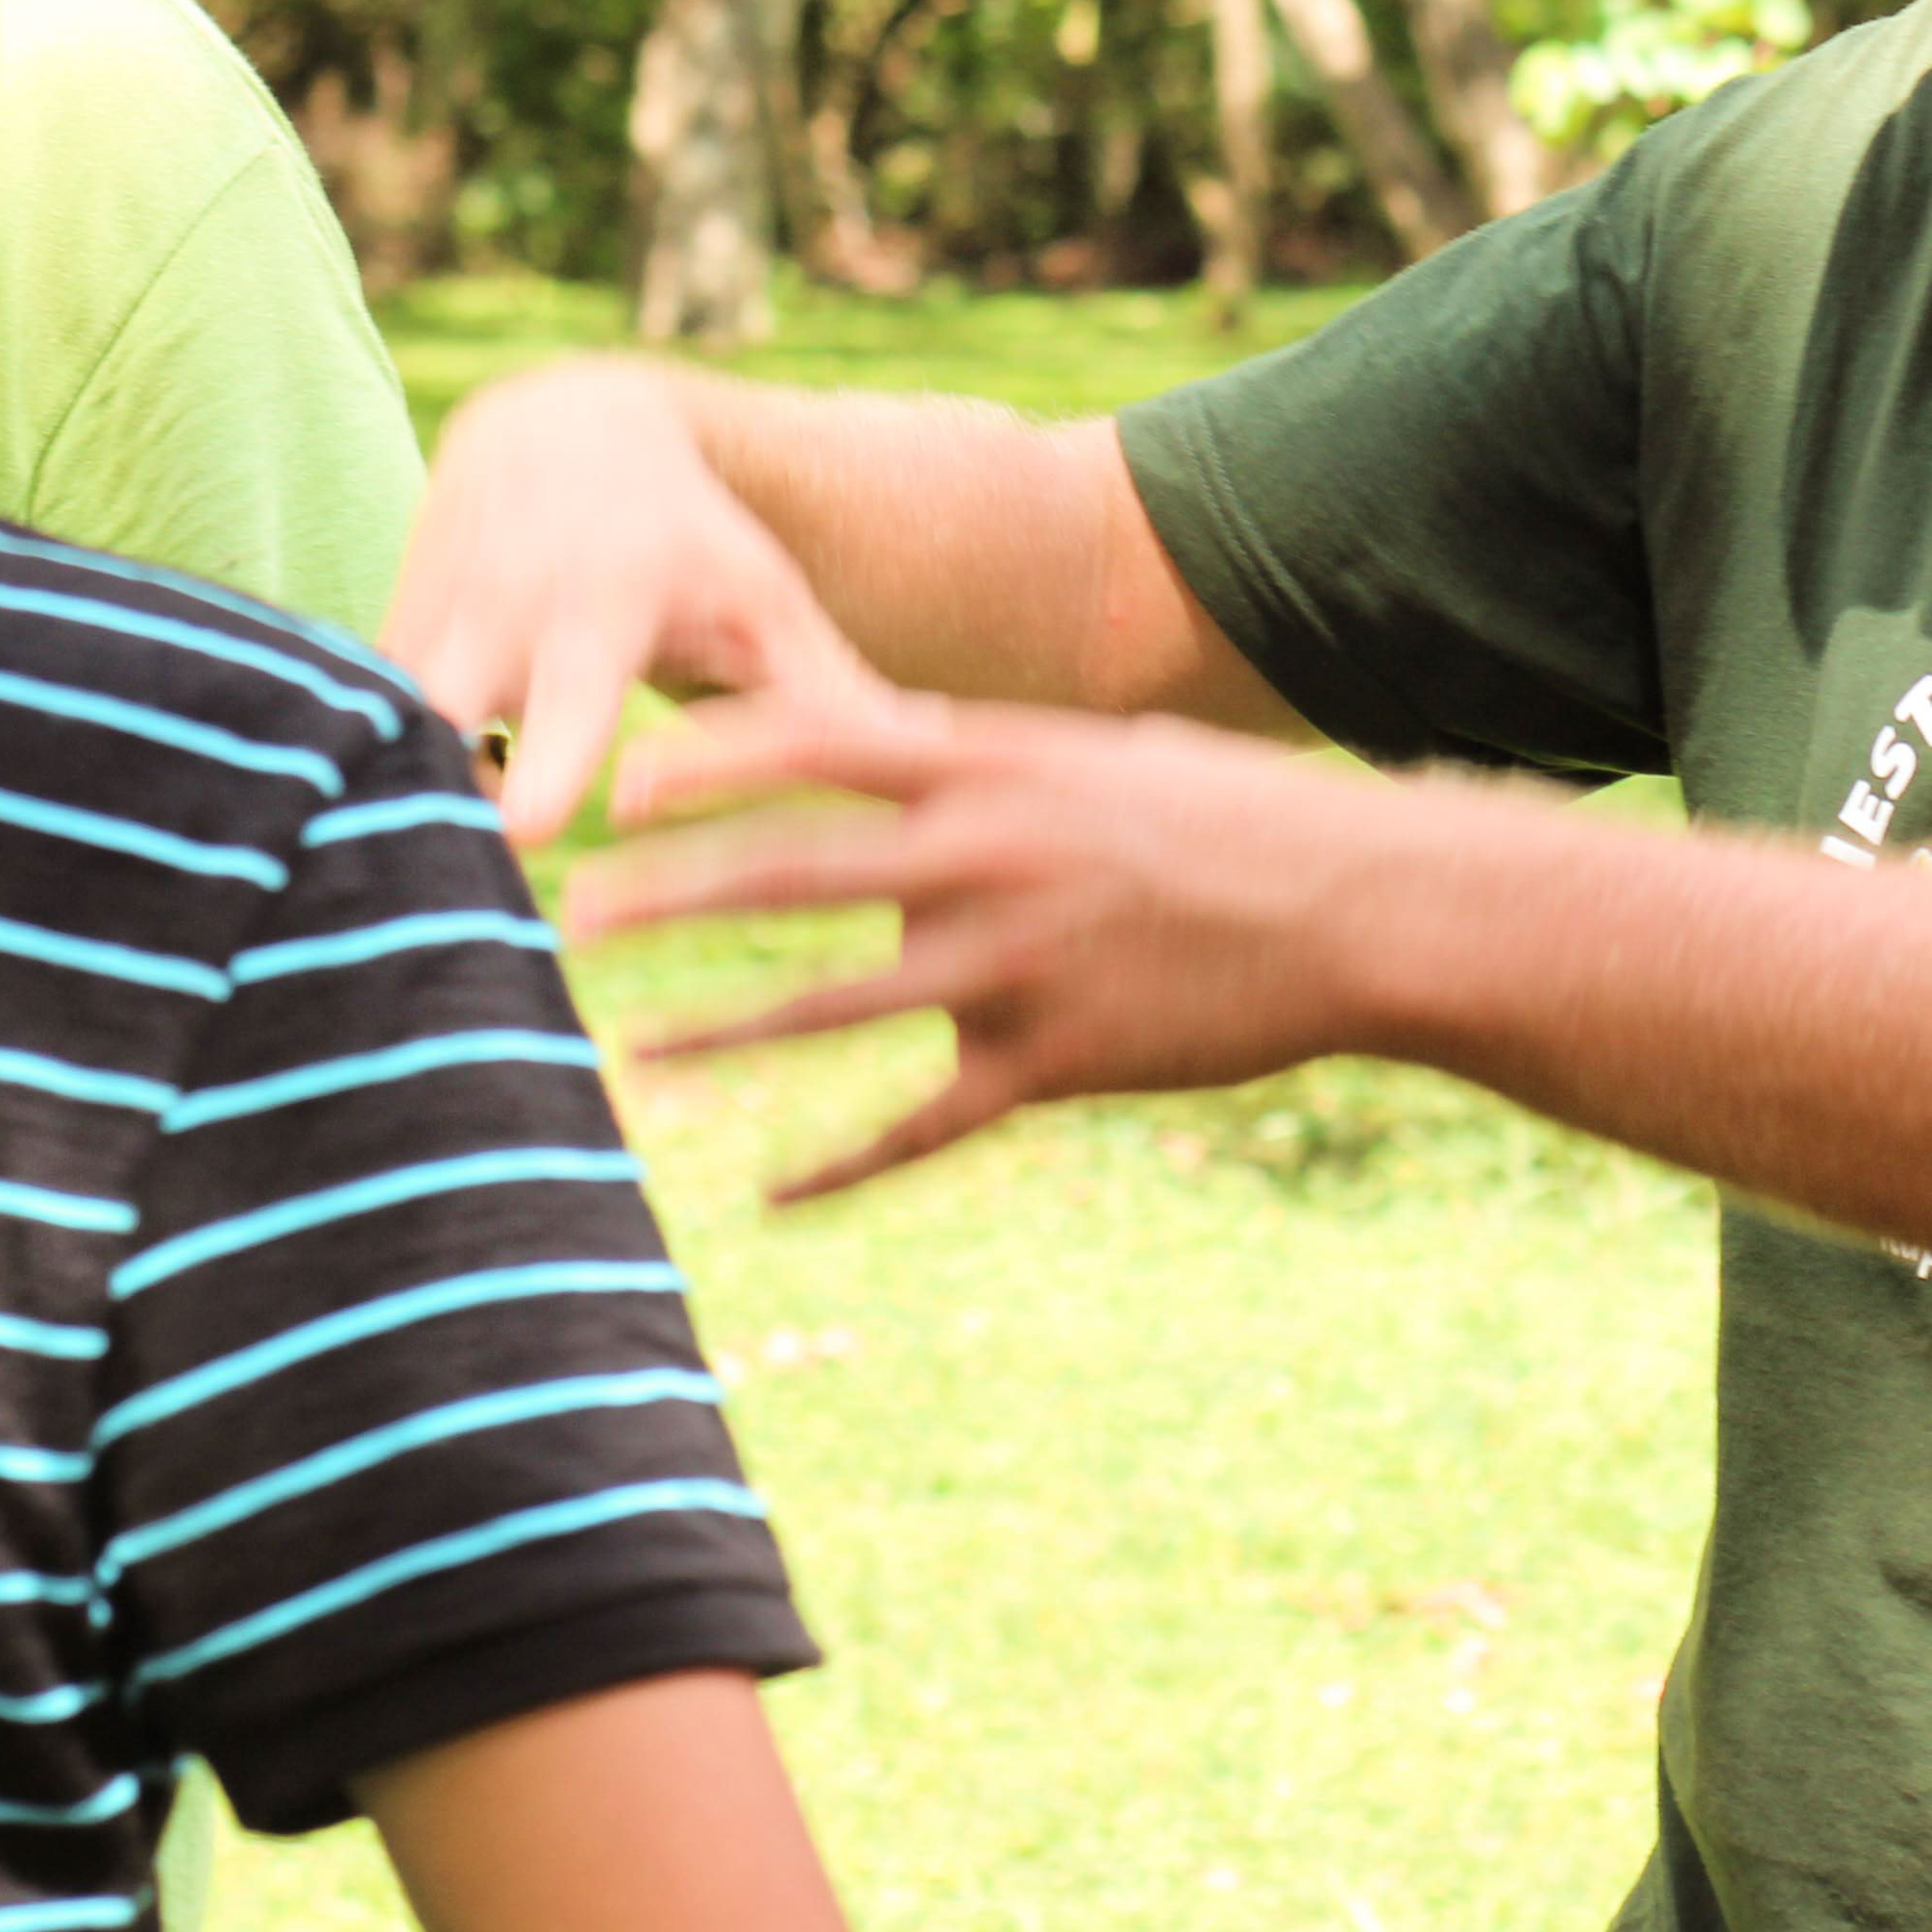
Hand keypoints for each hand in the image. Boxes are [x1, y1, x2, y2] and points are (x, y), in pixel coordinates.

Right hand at [392, 360, 899, 847]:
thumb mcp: (761, 598)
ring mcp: (424, 623)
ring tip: (413, 892)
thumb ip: (829, 691)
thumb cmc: (689, 538)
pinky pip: (349, 733)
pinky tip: (396, 850)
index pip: (559, 703)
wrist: (556, 426)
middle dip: (427, 806)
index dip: (543, 773)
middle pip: (432, 724)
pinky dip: (366, 790)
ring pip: (372, 735)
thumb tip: (930, 769)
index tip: (531, 834)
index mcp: (598, 614)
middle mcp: (496, 615)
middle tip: (449, 895)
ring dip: (389, 812)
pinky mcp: (376, 641)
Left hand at [569, 690, 1410, 1196]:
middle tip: (567, 916)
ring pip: (835, 1007)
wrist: (1365, 910)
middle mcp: (990, 858)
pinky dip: (844, 1163)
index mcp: (998, 767)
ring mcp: (1019, 966)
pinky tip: (775, 1190)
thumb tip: (884, 741)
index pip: (821, 743)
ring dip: (724, 1032)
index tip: (621, 782)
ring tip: (635, 1054)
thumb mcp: (1101, 758)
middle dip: (670, 896)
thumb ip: (984, 762)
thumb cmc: (1231, 819)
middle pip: (793, 873)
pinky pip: (925, 1125)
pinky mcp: (1057, 1062)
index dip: (710, 763)